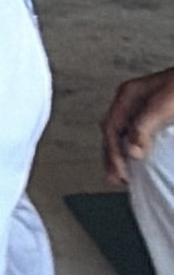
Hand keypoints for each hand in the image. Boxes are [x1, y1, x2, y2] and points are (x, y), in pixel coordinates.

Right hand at [101, 66, 173, 182]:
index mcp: (128, 95)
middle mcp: (129, 101)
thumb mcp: (163, 105)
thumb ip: (144, 126)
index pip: (111, 127)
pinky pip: (133, 135)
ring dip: (119, 154)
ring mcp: (139, 107)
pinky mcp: (151, 115)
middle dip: (111, 156)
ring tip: (122, 176)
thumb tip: (132, 151)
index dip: (113, 151)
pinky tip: (136, 160)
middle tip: (116, 179)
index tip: (122, 172)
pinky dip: (130, 149)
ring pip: (121, 134)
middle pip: (112, 132)